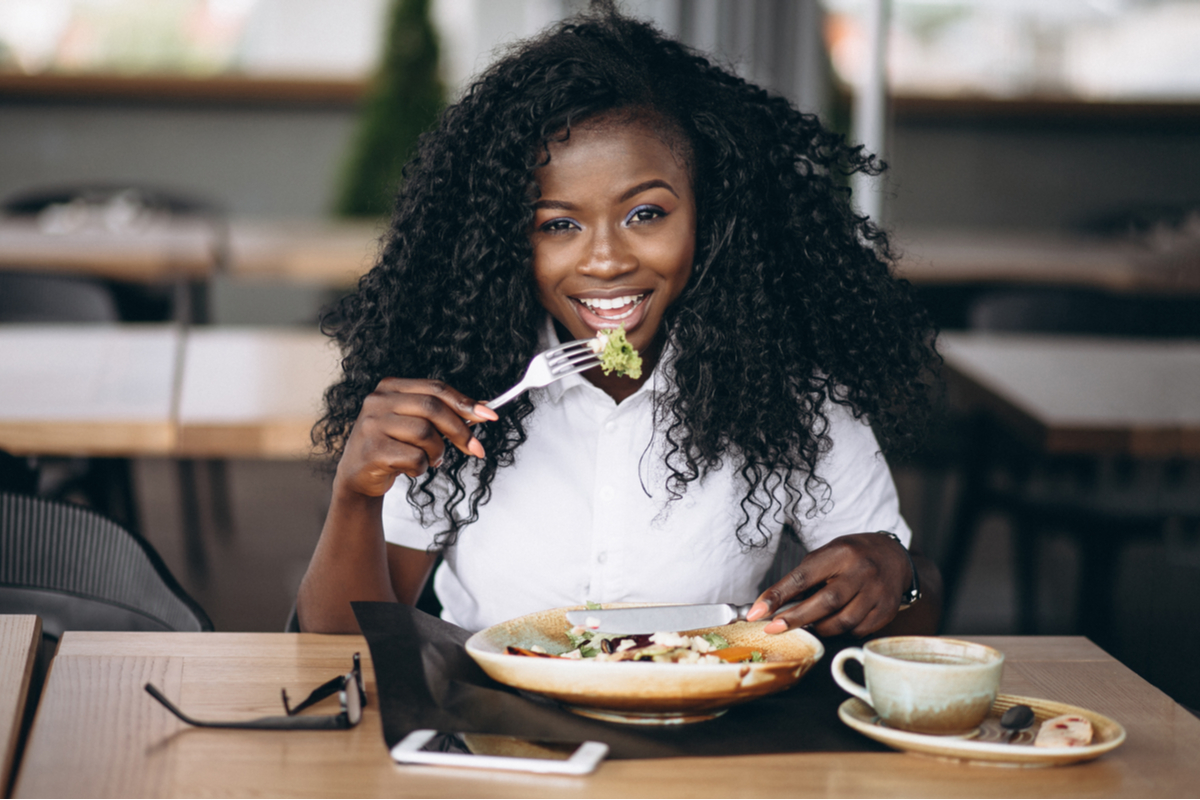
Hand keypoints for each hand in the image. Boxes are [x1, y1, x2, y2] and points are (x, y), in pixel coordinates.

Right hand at [335, 378, 498, 497]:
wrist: (358, 476)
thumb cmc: (392, 446)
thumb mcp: (415, 423)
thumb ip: (443, 413)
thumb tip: (483, 408)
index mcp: (390, 387)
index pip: (436, 388)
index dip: (465, 402)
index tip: (490, 415)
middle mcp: (378, 401)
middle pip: (433, 408)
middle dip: (460, 430)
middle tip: (475, 449)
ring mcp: (372, 425)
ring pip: (425, 434)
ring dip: (437, 452)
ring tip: (430, 459)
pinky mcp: (372, 450)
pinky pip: (414, 457)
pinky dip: (421, 467)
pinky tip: (410, 468)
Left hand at [746, 532, 912, 637]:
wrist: (894, 557)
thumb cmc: (852, 556)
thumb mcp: (828, 554)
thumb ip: (805, 576)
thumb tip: (776, 604)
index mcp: (841, 553)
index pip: (804, 576)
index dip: (778, 595)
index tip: (757, 611)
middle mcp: (862, 571)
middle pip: (825, 602)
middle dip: (795, 618)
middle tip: (772, 628)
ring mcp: (877, 592)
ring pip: (842, 622)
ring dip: (818, 628)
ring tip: (806, 625)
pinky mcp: (886, 610)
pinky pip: (858, 630)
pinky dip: (841, 631)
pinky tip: (834, 624)